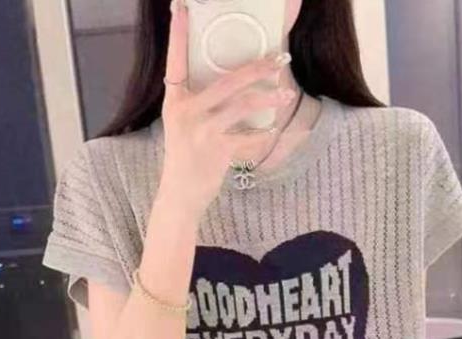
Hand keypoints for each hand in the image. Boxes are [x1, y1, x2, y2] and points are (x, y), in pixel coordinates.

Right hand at [159, 1, 293, 218]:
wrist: (179, 196)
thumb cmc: (184, 158)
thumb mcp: (182, 125)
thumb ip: (198, 103)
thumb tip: (233, 84)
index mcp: (175, 101)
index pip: (176, 60)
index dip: (180, 33)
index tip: (183, 7)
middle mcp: (186, 112)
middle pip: (228, 80)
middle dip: (258, 68)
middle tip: (279, 59)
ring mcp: (203, 131)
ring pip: (244, 105)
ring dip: (269, 98)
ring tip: (286, 94)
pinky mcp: (218, 151)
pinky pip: (249, 137)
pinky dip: (263, 135)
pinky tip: (272, 130)